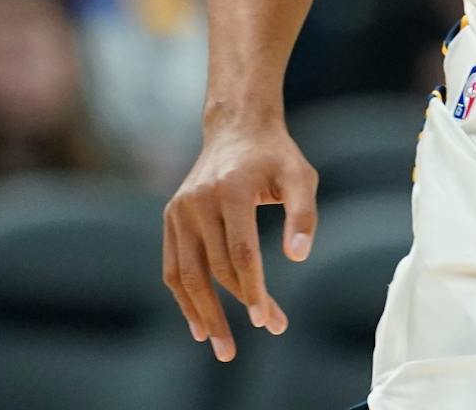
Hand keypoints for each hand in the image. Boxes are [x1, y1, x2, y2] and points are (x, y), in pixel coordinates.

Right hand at [163, 122, 319, 361]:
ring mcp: (179, 211)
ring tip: (221, 345)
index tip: (266, 319)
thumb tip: (298, 258)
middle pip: (215, 267)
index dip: (253, 288)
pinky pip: (173, 266)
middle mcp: (198, 201)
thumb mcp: (301, 177)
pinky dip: (184, 297)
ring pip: (186, 274)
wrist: (237, 129)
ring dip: (203, 313)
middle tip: (264, 328)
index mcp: (231, 189)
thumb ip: (304, 215)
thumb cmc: (276, 157)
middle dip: (239, 303)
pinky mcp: (171, 218)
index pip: (241, 251)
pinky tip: (199, 324)